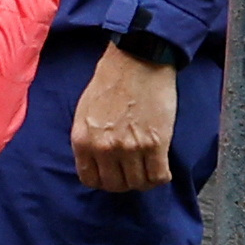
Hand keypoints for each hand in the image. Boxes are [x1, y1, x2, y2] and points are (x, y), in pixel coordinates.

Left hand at [67, 40, 183, 194]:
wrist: (137, 59)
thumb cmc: (111, 80)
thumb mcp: (84, 111)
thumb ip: (88, 138)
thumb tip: (96, 159)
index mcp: (82, 140)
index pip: (90, 180)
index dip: (104, 180)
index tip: (113, 173)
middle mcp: (104, 148)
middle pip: (115, 185)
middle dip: (125, 182)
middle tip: (133, 171)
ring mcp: (130, 148)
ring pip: (138, 184)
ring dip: (144, 180)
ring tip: (148, 168)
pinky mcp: (155, 144)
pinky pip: (158, 176)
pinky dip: (160, 177)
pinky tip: (161, 167)